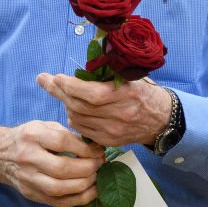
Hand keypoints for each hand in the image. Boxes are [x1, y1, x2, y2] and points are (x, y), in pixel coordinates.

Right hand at [0, 121, 103, 206]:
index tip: (98, 150)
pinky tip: (91, 191)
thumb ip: (67, 134)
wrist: (0, 155)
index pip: (62, 142)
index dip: (85, 148)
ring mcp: (28, 179)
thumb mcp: (44, 126)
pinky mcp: (31, 195)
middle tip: (100, 164)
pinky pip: (57, 202)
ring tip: (96, 176)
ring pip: (59, 188)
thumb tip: (94, 146)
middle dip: (87, 167)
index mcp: (32, 135)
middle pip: (62, 168)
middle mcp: (28, 158)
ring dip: (84, 184)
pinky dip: (78, 199)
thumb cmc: (29, 137)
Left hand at [36, 73, 171, 146]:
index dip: (71, 86)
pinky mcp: (109, 141)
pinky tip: (71, 109)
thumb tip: (84, 65)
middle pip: (80, 106)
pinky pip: (82, 130)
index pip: (92, 93)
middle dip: (59, 91)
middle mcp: (119, 114)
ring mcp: (113, 130)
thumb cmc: (146, 93)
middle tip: (44, 80)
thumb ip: (112, 73)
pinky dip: (73, 118)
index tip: (57, 77)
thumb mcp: (134, 77)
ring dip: (64, 104)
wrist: (163, 120)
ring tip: (59, 91)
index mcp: (127, 94)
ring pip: (77, 118)